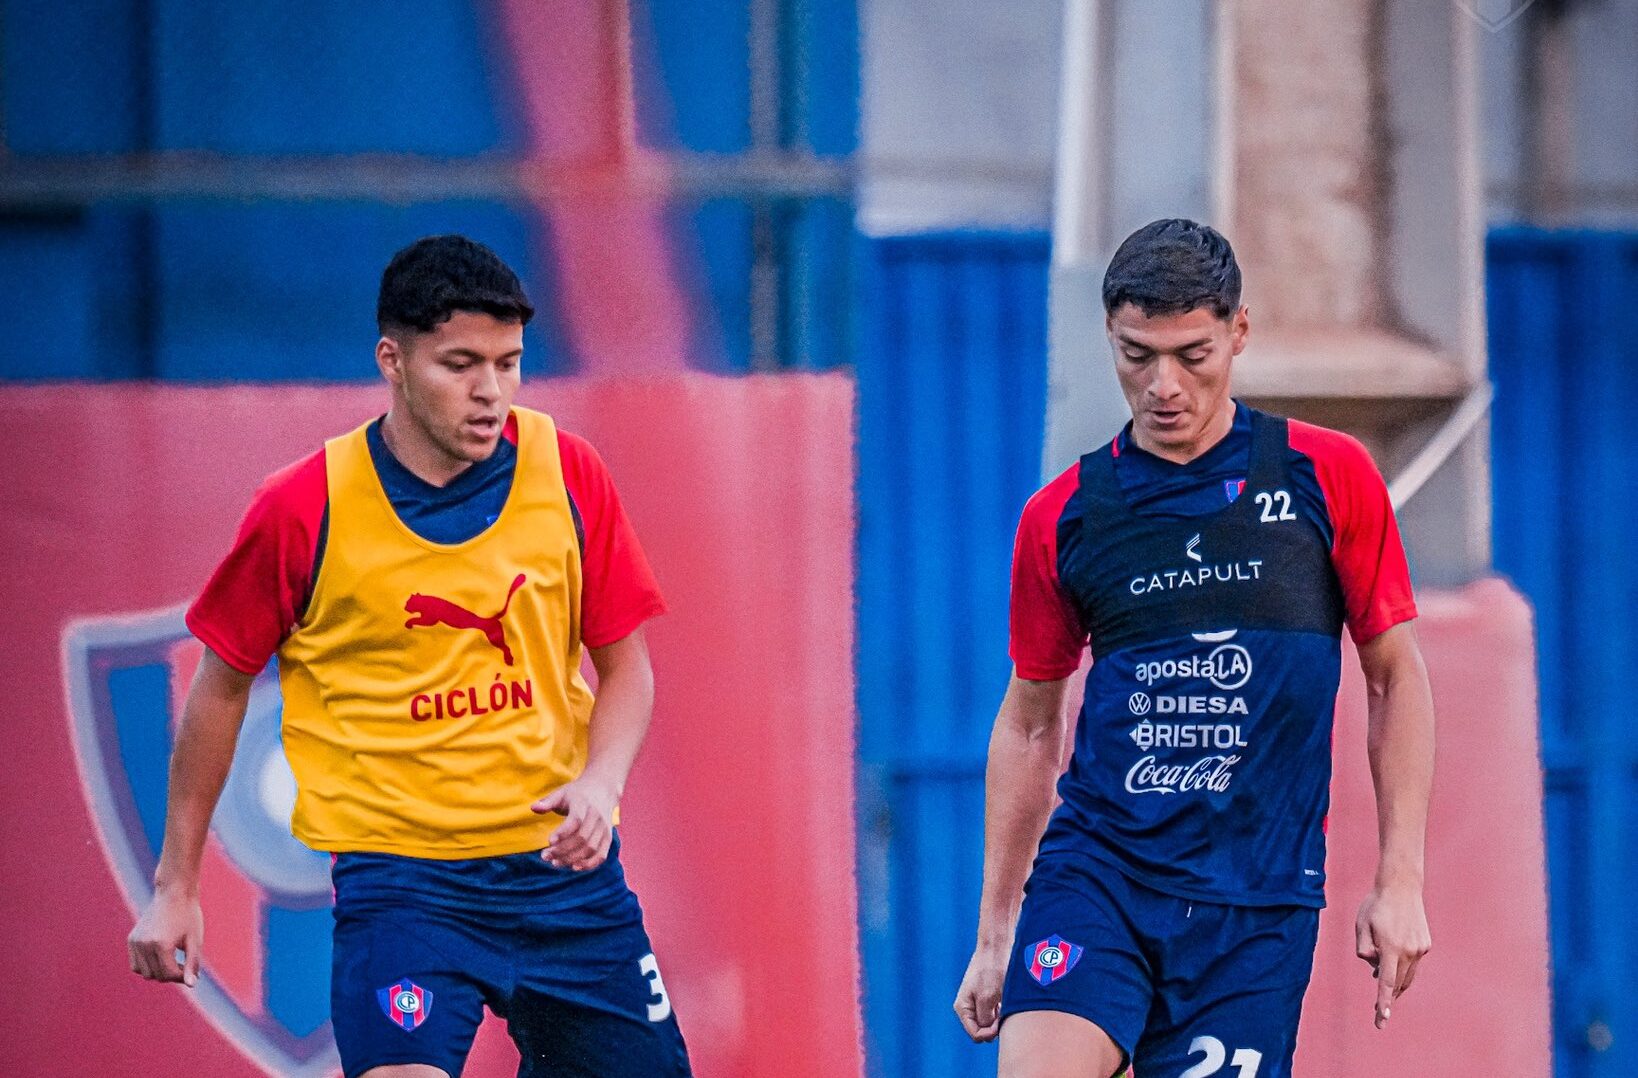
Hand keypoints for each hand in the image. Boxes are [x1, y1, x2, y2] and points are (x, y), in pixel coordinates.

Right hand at [128, 885, 202, 986]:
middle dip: (170, 974)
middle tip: (183, 964)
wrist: (174, 892)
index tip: (190, 970)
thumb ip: (192, 964)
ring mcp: (135, 942)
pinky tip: (160, 956)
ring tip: (172, 960)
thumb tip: (191, 985)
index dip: (181, 976)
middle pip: (155, 975)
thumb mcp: (195, 940)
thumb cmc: (189, 915)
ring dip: (157, 971)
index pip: (168, 974)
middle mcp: (144, 944)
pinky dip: (146, 965)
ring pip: (143, 972)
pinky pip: (135, 963)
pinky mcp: (131, 939)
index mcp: (161, 944)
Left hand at [532, 775, 618, 870]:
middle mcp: (597, 818)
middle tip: (545, 856)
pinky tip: (574, 867)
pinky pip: (601, 855)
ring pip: (591, 849)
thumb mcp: (562, 793)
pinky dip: (589, 864)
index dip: (563, 833)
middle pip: (582, 838)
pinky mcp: (608, 838)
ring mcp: (604, 829)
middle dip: (563, 850)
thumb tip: (533, 808)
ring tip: (555, 862)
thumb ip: (548, 802)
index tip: (549, 842)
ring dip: (573, 859)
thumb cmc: (576, 794)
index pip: (576, 821)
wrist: (602, 789)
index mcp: (584, 805)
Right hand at [953, 942, 1009, 1041]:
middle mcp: (968, 1007)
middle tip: (1005, 1011)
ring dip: (1000, 1017)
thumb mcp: (987, 997)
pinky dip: (1003, 1010)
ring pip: (991, 1022)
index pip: (975, 1034)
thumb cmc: (991, 970)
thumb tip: (987, 1034)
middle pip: (983, 1030)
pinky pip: (996, 1013)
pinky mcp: (989, 997)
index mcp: (963, 1008)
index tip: (1000, 1021)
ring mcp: (979, 1002)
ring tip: (1005, 1002)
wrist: (996, 947)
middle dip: (995, 1026)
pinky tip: (1007, 999)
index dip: (989, 1033)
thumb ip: (984, 1019)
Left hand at [1355, 881, 1430, 1028]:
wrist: (1401, 887)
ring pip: (1407, 976)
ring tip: (1381, 982)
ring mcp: (1420, 949)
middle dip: (1388, 997)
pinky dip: (1402, 967)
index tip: (1381, 1021)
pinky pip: (1412, 963)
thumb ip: (1364, 950)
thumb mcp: (1361, 926)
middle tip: (1377, 1010)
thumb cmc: (1376, 906)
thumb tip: (1375, 969)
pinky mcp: (1425, 945)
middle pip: (1397, 983)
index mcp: (1391, 948)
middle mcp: (1409, 951)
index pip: (1386, 983)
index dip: (1383, 1004)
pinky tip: (1392, 960)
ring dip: (1395, 983)